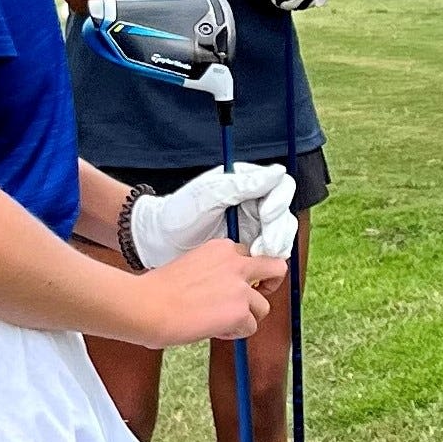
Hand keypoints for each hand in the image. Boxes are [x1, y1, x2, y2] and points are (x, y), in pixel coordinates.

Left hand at [129, 163, 298, 266]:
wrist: (158, 242)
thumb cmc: (178, 214)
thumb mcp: (209, 196)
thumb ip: (243, 185)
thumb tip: (278, 172)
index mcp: (247, 183)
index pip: (280, 188)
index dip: (279, 202)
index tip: (266, 216)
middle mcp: (255, 203)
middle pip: (284, 215)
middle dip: (278, 232)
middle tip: (263, 248)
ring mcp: (254, 226)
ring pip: (281, 236)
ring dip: (275, 249)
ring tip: (256, 258)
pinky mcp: (249, 249)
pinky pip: (270, 255)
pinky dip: (267, 263)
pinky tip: (253, 269)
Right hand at [138, 237, 284, 346]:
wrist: (145, 306)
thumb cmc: (156, 290)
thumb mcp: (191, 265)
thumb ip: (214, 272)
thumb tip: (225, 292)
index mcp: (220, 248)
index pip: (248, 257)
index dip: (244, 274)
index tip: (236, 285)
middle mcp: (235, 263)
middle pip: (276, 268)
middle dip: (271, 284)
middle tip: (257, 298)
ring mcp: (240, 287)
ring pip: (263, 307)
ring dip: (246, 317)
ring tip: (220, 323)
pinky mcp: (240, 311)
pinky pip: (250, 328)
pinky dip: (234, 333)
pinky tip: (213, 331)